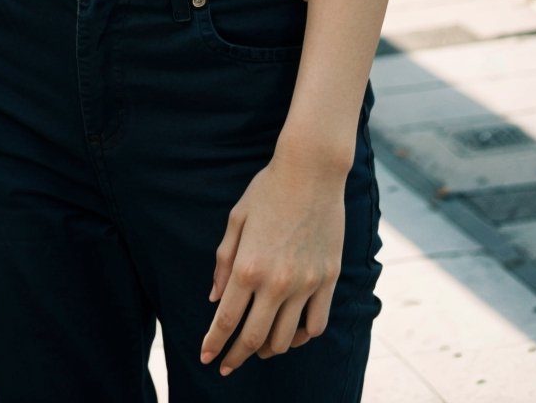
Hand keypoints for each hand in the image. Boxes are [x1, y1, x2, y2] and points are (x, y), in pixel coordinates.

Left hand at [200, 153, 345, 375]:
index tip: (207, 357)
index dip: (213, 343)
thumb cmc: (268, 189)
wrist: (312, 170)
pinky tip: (291, 333)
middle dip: (236, 357)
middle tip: (227, 364)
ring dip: (268, 349)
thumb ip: (224, 261)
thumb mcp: (236, 220)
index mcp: (248, 267)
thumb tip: (215, 298)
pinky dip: (301, 337)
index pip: (225, 320)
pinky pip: (316, 324)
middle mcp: (276, 282)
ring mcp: (305, 283)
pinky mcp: (328, 279)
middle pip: (254, 338)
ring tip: (259, 348)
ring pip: (284, 338)